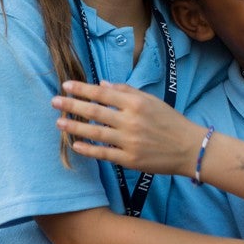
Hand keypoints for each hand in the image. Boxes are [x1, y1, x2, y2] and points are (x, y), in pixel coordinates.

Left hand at [51, 80, 200, 175]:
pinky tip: (75, 145)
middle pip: (95, 112)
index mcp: (137, 103)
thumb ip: (127, 92)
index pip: (104, 93)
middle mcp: (131, 121)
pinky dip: (88, 149)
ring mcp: (129, 141)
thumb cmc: (171, 122)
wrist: (189, 148)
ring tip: (59, 123)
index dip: (83, 89)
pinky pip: (104, 153)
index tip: (66, 85)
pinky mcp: (130, 159)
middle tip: (54, 101)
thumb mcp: (152, 101)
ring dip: (75, 127)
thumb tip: (103, 84)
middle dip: (72, 105)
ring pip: (95, 133)